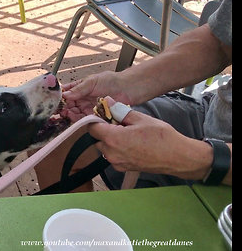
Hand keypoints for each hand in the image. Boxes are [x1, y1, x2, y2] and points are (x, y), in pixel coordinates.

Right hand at [60, 71, 130, 122]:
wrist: (126, 89)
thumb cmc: (111, 81)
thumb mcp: (92, 81)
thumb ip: (78, 89)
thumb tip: (65, 94)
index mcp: (79, 88)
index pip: (66, 93)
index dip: (60, 97)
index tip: (56, 101)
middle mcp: (82, 98)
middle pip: (69, 105)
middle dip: (64, 108)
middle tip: (61, 110)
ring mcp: (87, 107)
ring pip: (75, 113)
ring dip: (70, 114)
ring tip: (67, 114)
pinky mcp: (94, 115)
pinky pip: (84, 119)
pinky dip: (79, 120)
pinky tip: (75, 118)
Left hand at [87, 97, 212, 179]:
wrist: (177, 158)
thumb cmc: (162, 138)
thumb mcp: (141, 119)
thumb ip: (121, 111)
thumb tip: (108, 101)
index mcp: (113, 139)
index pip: (92, 128)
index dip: (97, 120)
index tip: (104, 115)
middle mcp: (111, 153)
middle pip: (97, 139)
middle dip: (105, 130)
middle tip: (119, 123)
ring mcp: (116, 162)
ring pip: (104, 148)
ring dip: (111, 140)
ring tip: (127, 133)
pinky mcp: (123, 168)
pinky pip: (113, 156)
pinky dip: (117, 149)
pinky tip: (131, 143)